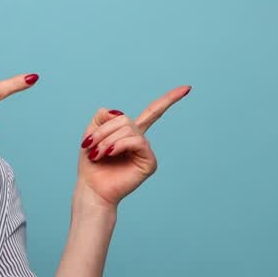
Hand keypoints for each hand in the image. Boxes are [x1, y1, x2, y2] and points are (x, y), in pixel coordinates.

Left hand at [76, 86, 191, 207]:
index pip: (152, 112)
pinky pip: (138, 142)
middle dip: (104, 131)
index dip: (169, 99)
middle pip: (126, 119)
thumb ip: (103, 117)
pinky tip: (112, 154)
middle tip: (90, 146)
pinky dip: (120, 145)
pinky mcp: (149, 162)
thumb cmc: (91, 164)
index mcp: (129, 132)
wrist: (92, 188)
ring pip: (129, 129)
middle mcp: (140, 140)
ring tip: (97, 154)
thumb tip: (118, 112)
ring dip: (108, 140)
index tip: (187, 88)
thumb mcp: (91, 134)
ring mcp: (146, 151)